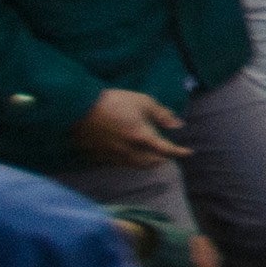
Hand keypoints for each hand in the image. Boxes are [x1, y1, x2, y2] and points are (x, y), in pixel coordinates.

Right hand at [73, 86, 188, 166]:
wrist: (77, 107)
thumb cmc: (113, 101)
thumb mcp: (142, 101)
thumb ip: (162, 114)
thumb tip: (178, 124)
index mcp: (141, 136)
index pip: (166, 149)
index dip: (179, 152)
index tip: (189, 152)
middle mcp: (129, 150)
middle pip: (150, 162)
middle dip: (162, 160)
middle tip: (167, 156)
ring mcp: (112, 155)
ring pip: (134, 165)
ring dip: (146, 163)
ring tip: (151, 159)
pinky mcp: (98, 156)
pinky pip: (117, 164)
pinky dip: (127, 162)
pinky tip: (127, 156)